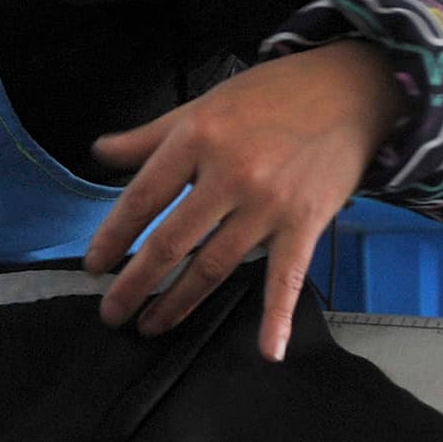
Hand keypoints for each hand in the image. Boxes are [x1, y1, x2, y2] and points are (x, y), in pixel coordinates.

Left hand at [81, 41, 407, 361]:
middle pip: (171, 241)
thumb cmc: (270, 95)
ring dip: (179, 302)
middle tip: (112, 312)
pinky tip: (267, 351)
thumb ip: (150, 136)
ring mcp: (268, 204)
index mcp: (197, 138)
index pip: (143, 197)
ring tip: (151, 325)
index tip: (94, 265)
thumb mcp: (202, 104)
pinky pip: (286, 277)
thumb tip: (100, 152)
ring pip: (214, 265)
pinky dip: (277, 317)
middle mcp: (230, 174)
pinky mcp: (305, 224)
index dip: (113, 235)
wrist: (348, 90)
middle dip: (135, 283)